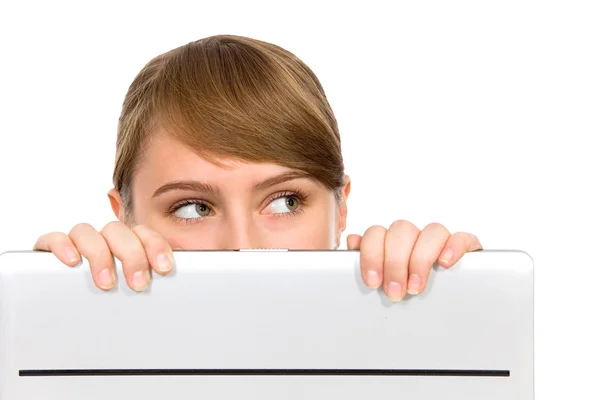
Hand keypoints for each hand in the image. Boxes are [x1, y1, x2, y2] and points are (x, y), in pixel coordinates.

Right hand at [33, 222, 173, 290]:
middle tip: (138, 283)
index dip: (156, 247)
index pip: (144, 234)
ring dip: (99, 255)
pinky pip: (53, 238)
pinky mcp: (50, 250)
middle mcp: (104, 240)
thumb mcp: (136, 293)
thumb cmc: (114, 300)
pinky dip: (62, 246)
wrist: (73, 311)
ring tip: (107, 282)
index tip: (164, 268)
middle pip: (118, 231)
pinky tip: (72, 262)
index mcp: (128, 243)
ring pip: (87, 232)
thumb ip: (152, 286)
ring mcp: (78, 243)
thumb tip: (176, 299)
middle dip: (132, 256)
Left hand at [347, 221, 481, 300]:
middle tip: (395, 292)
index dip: (371, 255)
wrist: (443, 310)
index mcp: (390, 241)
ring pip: (431, 231)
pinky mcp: (465, 247)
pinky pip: (461, 237)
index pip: (376, 232)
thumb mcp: (383, 281)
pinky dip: (453, 247)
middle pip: (402, 230)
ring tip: (416, 287)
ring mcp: (439, 240)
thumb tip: (353, 242)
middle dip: (395, 262)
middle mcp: (414, 236)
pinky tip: (445, 264)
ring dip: (420, 259)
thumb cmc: (404, 292)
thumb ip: (366, 261)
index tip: (373, 282)